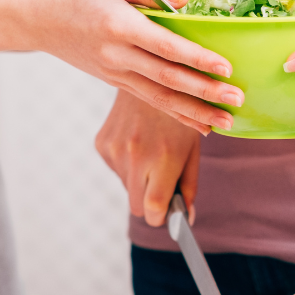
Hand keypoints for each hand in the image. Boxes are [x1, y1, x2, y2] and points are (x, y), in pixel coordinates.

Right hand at [22, 0, 243, 129]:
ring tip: (227, 123)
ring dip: (197, 113)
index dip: (197, 58)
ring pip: (162, 98)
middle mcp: (118, 55)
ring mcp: (117, 73)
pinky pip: (152, 102)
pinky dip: (178, 116)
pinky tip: (202, 126)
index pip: (166, 46)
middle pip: (169, 79)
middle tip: (237, 100)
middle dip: (206, 92)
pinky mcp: (117, 82)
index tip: (225, 67)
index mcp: (119, 26)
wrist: (35, 16)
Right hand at [95, 91, 200, 226]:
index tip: (170, 214)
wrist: (152, 75)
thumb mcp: (193, 151)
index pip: (153, 208)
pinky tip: (139, 145)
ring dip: (140, 183)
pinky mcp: (102, 143)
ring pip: (127, 189)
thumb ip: (189, 187)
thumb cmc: (181, 117)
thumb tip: (187, 219)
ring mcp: (114, 149)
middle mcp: (134, 156)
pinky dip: (128, 167)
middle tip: (164, 187)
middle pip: (137, 206)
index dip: (162, 217)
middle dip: (151, 205)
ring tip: (153, 156)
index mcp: (162, 159)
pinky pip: (116, 171)